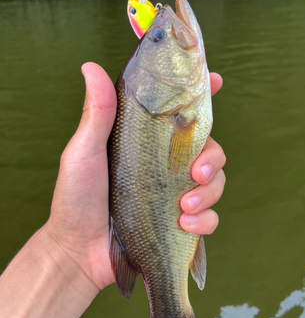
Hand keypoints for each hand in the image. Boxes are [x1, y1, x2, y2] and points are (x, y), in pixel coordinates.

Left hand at [44, 63, 225, 293]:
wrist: (78, 251)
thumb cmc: (76, 198)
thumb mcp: (85, 151)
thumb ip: (98, 112)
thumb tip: (90, 66)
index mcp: (147, 143)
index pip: (180, 114)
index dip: (203, 96)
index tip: (216, 81)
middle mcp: (165, 165)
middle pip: (209, 148)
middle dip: (212, 158)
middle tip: (196, 173)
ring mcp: (174, 194)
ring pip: (215, 182)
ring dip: (209, 193)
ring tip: (184, 207)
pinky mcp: (180, 223)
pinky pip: (210, 217)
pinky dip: (204, 220)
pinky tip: (184, 224)